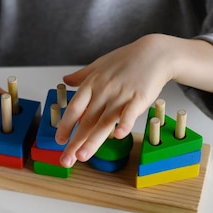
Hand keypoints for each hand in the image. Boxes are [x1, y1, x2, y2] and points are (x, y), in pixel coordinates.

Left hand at [55, 34, 173, 167]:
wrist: (154, 52)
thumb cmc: (127, 59)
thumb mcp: (99, 65)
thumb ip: (82, 76)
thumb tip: (66, 80)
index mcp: (92, 84)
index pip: (74, 109)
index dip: (65, 125)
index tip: (59, 140)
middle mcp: (104, 91)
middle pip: (86, 120)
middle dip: (75, 142)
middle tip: (66, 160)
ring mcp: (121, 95)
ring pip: (104, 121)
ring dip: (93, 140)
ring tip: (83, 156)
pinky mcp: (139, 97)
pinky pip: (130, 113)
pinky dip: (125, 124)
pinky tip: (119, 136)